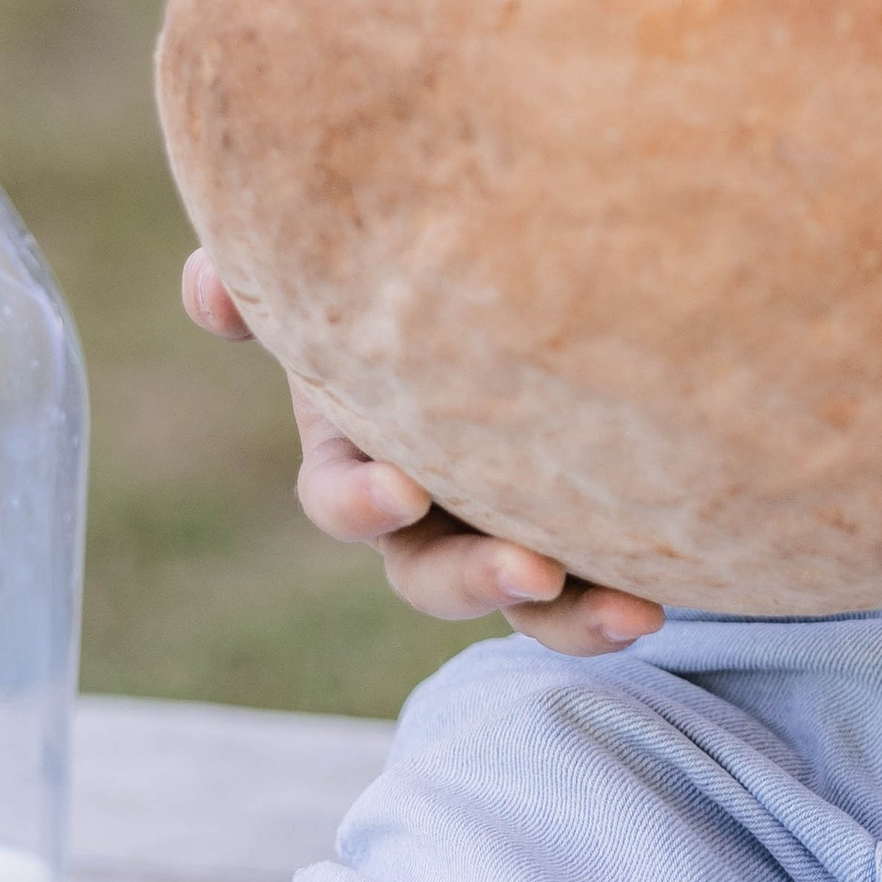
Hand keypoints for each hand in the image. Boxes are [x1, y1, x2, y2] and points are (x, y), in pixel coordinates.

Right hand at [180, 252, 663, 655]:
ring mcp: (511, 526)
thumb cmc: (422, 263)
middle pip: (433, 574)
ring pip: (530, 598)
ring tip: (633, 614)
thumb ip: (275, 276)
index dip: (361, 504)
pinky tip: (674, 593)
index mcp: (363, 449)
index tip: (403, 490)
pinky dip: (624, 597)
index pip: (342, 499)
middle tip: (531, 570)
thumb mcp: (353, 266)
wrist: (537, 273)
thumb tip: (208, 283)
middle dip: (476, 579)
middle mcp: (432, 509)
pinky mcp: (592, 530)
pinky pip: (605, 583)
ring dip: (570, 617)